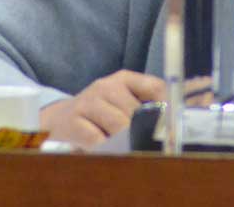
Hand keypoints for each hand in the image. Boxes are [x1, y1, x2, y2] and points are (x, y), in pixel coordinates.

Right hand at [39, 70, 165, 148]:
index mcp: (124, 79)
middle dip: (146, 132)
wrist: (59, 119)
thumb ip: (146, 108)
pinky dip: (107, 150)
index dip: (168, 108)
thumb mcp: (122, 103)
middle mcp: (106, 86)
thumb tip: (173, 126)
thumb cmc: (99, 113)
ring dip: (127, 142)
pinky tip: (109, 153)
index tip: (174, 127)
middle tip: (154, 148)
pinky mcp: (74, 122)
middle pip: (137, 112)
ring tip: (130, 152)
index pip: (154, 87)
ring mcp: (88, 102)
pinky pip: (98, 140)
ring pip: (119, 126)